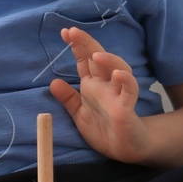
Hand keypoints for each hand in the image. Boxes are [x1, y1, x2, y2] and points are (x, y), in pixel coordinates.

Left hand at [48, 27, 150, 163]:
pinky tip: (118, 74)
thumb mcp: (79, 114)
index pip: (84, 60)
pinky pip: (129, 90)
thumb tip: (53, 82)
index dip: (76, 46)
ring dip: (108, 59)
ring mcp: (118, 93)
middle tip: (73, 32)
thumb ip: (68, 99)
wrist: (122, 149)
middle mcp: (105, 85)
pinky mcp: (127, 106)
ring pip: (118, 68)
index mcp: (93, 85)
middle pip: (99, 58)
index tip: (65, 32)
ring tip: (95, 54)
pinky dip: (126, 80)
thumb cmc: (103, 129)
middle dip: (87, 44)